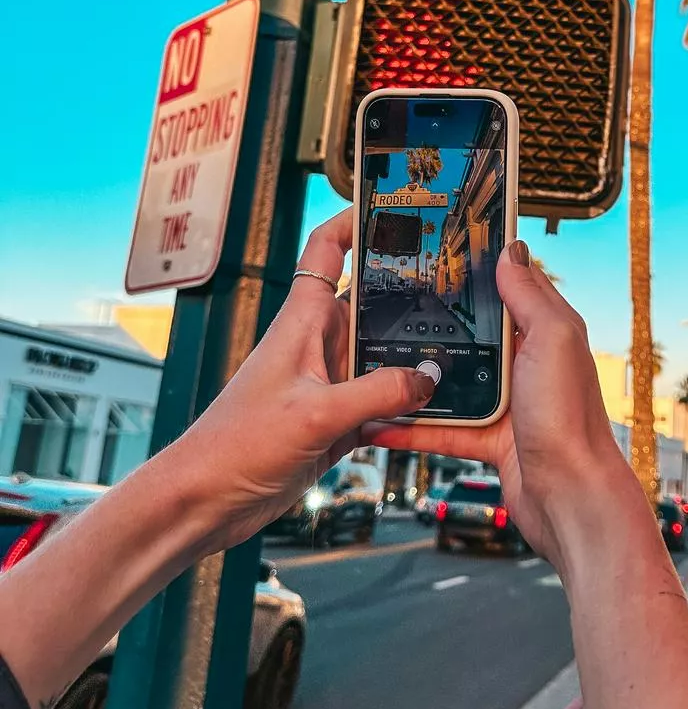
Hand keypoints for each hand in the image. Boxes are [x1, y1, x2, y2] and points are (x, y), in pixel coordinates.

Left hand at [170, 210, 435, 551]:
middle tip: (457, 285)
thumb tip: (428, 377)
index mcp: (303, 321)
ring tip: (461, 350)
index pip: (329, 250)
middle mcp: (317, 344)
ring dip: (412, 359)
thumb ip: (377, 392)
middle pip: (370, 303)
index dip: (357, 221)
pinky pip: (381, 401)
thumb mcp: (315, 412)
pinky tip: (434, 410)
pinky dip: (405, 405)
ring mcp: (327, 383)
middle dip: (409, 295)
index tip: (396, 207)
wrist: (205, 500)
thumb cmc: (235, 445)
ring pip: (382, 356)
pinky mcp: (334, 420)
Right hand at [367, 241, 634, 566]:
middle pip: (472, 334)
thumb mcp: (554, 339)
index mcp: (545, 332)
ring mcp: (507, 403)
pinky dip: (412, 428)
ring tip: (375, 365)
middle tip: (392, 306)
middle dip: (436, 323)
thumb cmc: (571, 419)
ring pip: (451, 382)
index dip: (479, 270)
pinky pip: (442, 428)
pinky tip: (381, 423)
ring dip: (415, 379)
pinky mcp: (489, 440)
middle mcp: (527, 364)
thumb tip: (511, 250)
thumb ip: (530, 296)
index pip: (510, 288)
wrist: (571, 497)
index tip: (442, 253)